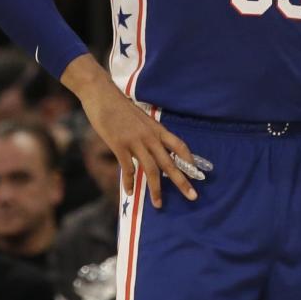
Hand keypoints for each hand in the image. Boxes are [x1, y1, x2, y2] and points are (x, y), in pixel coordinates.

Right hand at [63, 57, 200, 207]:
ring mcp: (135, 141)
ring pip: (151, 169)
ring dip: (156, 189)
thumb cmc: (120, 107)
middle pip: (170, 162)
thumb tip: (153, 145)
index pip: (179, 145)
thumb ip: (148, 132)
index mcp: (157, 128)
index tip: (197, 173)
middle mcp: (150, 136)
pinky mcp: (120, 145)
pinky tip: (130, 192)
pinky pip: (128, 168)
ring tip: (158, 204)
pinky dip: (130, 182)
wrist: (102, 95)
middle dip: (182, 181)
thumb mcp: (140, 119)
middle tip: (192, 196)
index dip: (189, 159)